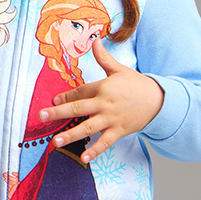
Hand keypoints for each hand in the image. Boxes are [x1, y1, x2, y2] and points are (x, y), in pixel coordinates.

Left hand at [38, 39, 164, 163]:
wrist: (159, 100)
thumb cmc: (137, 85)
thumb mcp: (120, 69)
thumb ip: (104, 58)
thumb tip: (96, 40)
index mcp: (103, 87)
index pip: (80, 92)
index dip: (65, 96)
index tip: (53, 99)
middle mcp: (104, 104)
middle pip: (78, 108)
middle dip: (58, 112)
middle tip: (41, 116)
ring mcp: (111, 119)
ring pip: (87, 127)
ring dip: (71, 135)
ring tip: (55, 142)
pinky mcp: (119, 131)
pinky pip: (105, 142)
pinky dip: (95, 150)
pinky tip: (84, 158)